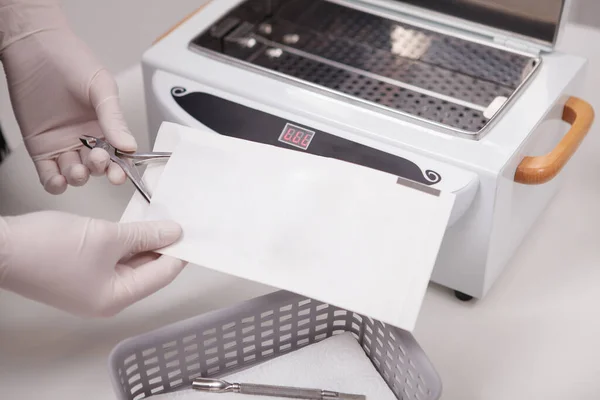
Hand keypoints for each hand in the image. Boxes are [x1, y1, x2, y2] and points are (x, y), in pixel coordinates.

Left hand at [0, 0, 134, 193]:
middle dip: (99, 169)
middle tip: (98, 160)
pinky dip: (54, 183)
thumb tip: (129, 146)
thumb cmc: (72, 61)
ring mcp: (63, 144)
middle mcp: (86, 138)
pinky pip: (48, 173)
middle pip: (98, 168)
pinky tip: (58, 180)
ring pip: (75, 174)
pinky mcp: (40, 147)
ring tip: (76, 170)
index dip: (121, 168)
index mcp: (106, 126)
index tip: (120, 175)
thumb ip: (114, 119)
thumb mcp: (102, 89)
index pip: (118, 156)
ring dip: (78, 178)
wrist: (35, 48)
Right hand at [0, 211, 185, 316]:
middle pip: (147, 271)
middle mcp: (106, 299)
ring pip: (130, 264)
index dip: (180, 252)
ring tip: (159, 220)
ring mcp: (92, 289)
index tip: (193, 233)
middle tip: (178, 222)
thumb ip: (144, 235)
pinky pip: (113, 261)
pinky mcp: (80, 276)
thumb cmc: (46, 248)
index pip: (162, 275)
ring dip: (143, 243)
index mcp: (116, 298)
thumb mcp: (107, 236)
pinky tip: (134, 227)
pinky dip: (125, 245)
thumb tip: (174, 234)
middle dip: (163, 246)